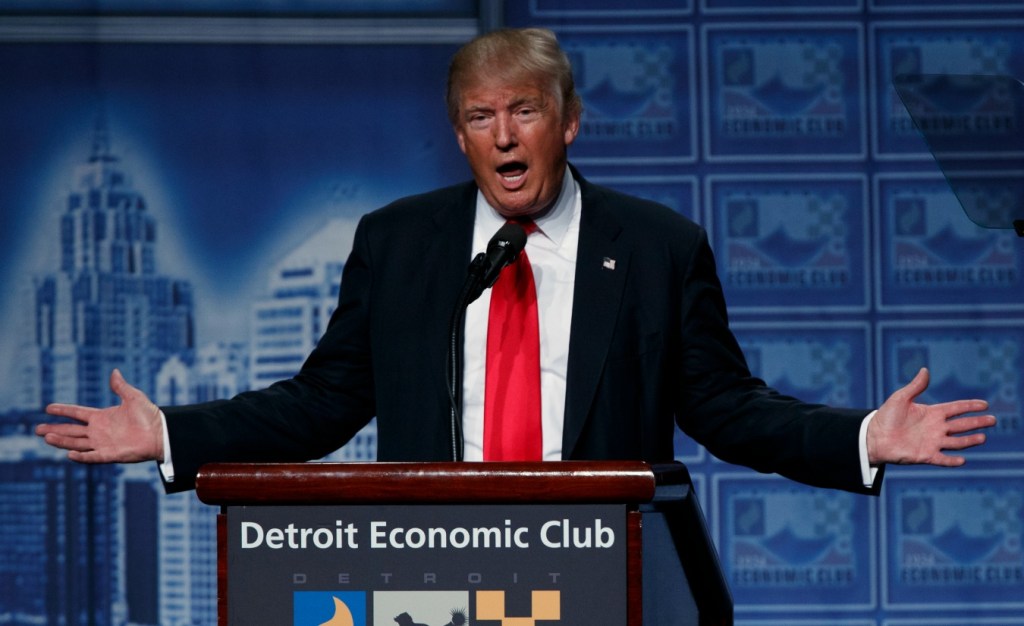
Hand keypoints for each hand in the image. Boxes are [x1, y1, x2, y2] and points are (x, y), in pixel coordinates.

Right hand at [35, 369, 163, 463]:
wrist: (161, 432)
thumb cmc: (149, 415)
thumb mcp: (133, 397)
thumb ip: (121, 386)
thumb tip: (114, 371)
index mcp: (102, 417)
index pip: (77, 413)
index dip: (63, 410)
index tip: (48, 408)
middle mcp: (99, 431)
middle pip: (72, 431)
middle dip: (55, 429)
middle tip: (37, 430)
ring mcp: (103, 443)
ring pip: (77, 443)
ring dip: (62, 441)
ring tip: (46, 437)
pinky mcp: (110, 454)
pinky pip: (93, 457)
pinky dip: (82, 456)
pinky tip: (69, 454)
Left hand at [868, 367, 995, 466]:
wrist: (874, 436)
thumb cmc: (886, 416)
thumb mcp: (900, 398)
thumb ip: (915, 386)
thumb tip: (925, 370)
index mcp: (932, 413)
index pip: (956, 408)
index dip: (970, 406)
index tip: (985, 404)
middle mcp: (936, 428)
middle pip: (962, 425)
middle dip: (977, 422)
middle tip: (992, 420)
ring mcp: (932, 442)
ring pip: (957, 442)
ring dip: (969, 441)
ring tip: (982, 437)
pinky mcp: (925, 455)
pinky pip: (942, 459)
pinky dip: (952, 461)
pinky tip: (962, 460)